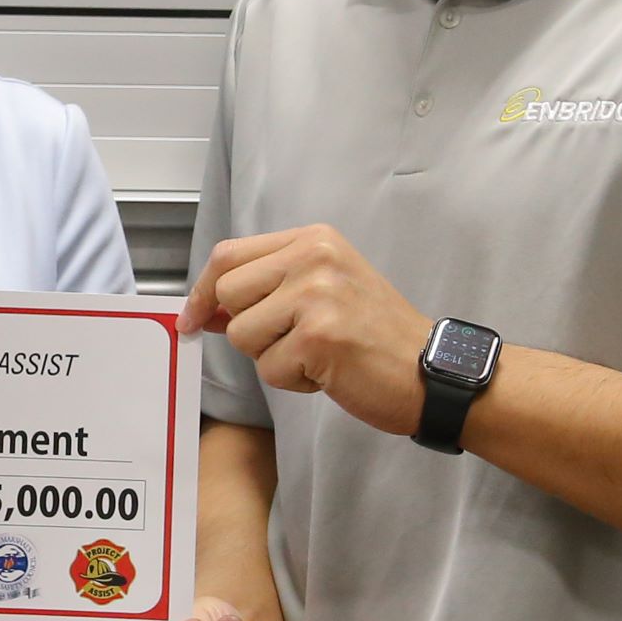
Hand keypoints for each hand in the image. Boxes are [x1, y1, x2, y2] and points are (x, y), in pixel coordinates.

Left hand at [184, 223, 433, 433]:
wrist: (430, 371)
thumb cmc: (374, 336)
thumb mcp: (321, 292)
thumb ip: (264, 291)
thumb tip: (200, 309)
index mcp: (313, 239)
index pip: (228, 256)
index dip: (203, 292)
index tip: (191, 319)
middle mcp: (314, 257)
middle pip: (227, 295)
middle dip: (249, 329)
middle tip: (294, 339)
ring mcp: (316, 294)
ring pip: (241, 334)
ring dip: (272, 358)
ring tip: (317, 354)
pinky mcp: (319, 336)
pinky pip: (269, 369)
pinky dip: (294, 381)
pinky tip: (329, 372)